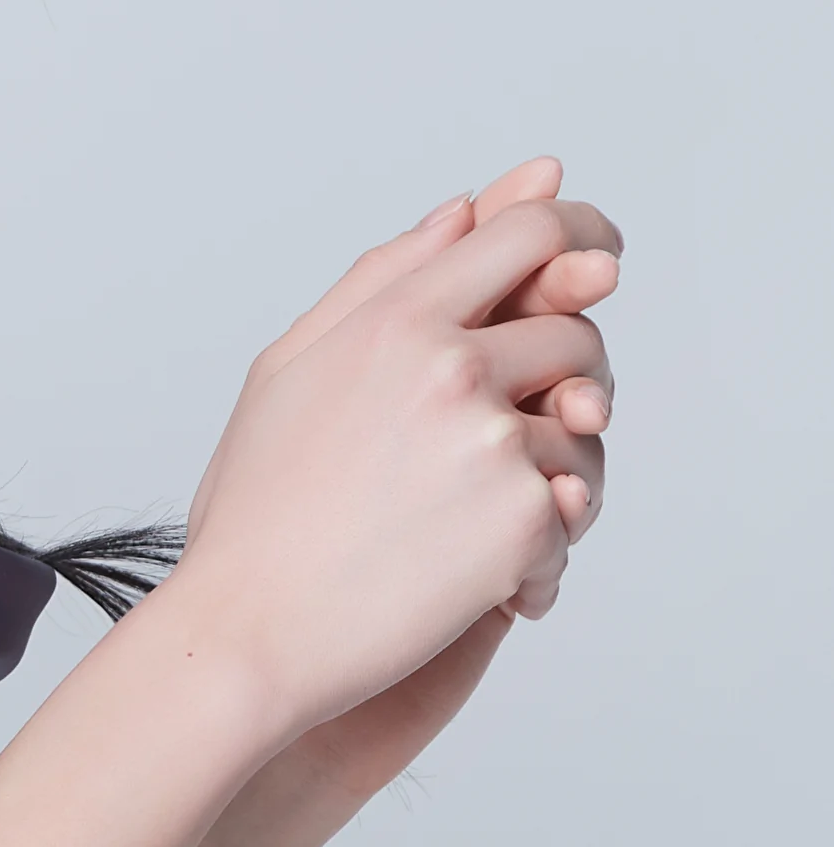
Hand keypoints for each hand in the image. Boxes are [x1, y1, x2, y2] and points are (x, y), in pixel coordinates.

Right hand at [170, 176, 619, 743]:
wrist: (250, 633)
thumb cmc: (257, 514)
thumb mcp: (291, 369)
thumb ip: (382, 280)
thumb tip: (463, 212)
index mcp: (395, 319)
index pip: (524, 235)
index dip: (576, 234)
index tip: (595, 261)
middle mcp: (451, 366)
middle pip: (574, 330)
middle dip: (561, 376)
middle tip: (518, 431)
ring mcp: (492, 441)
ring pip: (580, 429)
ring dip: (547, 474)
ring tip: (475, 528)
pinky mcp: (523, 519)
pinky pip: (572, 513)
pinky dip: (538, 555)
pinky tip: (478, 586)